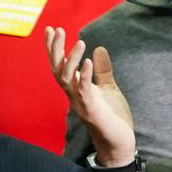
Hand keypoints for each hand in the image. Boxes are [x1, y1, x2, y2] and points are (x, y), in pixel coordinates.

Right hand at [46, 29, 135, 165]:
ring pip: (67, 78)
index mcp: (76, 88)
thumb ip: (102, 71)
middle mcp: (73, 94)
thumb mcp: (108, 89)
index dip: (54, 48)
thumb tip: (99, 49)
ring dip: (72, 59)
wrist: (119, 143)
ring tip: (80, 41)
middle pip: (57, 68)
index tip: (52, 29)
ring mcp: (80, 102)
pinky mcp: (91, 110)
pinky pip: (84, 90)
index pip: (60, 65)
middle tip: (57, 29)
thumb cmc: (113, 117)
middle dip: (55, 49)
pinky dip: (85, 75)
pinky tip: (89, 60)